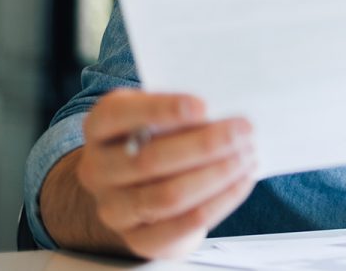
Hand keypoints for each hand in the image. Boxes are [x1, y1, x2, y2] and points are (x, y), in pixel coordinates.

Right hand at [76, 89, 256, 258]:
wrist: (140, 190)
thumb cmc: (159, 139)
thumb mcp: (160, 115)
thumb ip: (182, 110)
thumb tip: (226, 109)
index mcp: (99, 128)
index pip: (117, 115)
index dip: (160, 110)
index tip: (203, 106)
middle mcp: (97, 169)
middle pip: (150, 159)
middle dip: (205, 144)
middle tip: (244, 130)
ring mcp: (114, 208)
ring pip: (168, 196)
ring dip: (217, 174)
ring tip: (248, 155)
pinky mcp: (140, 239)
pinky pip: (183, 225)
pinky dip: (220, 201)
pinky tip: (242, 181)